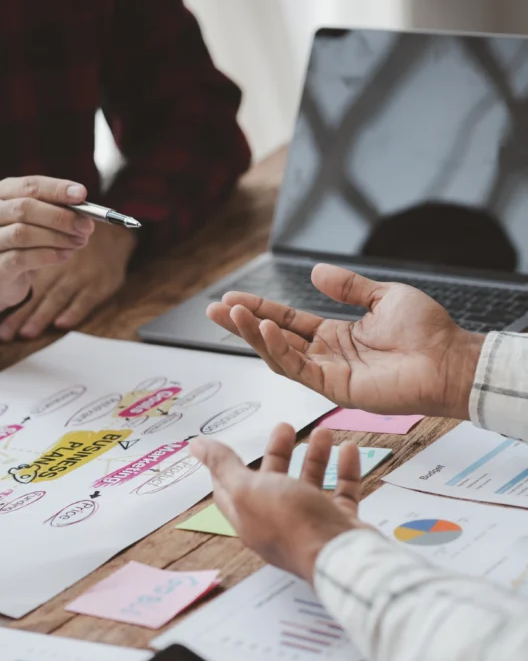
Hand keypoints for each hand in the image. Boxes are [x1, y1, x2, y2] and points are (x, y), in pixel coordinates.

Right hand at [0, 177, 94, 315]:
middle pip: (25, 209)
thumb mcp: (33, 220)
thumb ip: (53, 211)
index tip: (82, 194)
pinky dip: (49, 256)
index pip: (29, 185)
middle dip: (60, 217)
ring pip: (23, 234)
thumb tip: (85, 213)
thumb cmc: (20, 242)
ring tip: (79, 241)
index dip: (56, 189)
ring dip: (57, 238)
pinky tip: (65, 255)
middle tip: (86, 226)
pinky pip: (23, 258)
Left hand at [0, 220, 136, 340]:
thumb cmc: (80, 241)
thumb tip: (12, 284)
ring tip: (25, 334)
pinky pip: (85, 299)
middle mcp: (61, 270)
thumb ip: (38, 263)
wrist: (115, 233)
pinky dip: (73, 311)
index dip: (12, 308)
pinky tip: (61, 323)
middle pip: (37, 296)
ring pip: (57, 298)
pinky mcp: (99, 283)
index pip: (24, 287)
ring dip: (41, 317)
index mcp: (47, 261)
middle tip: (3, 335)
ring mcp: (80, 277)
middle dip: (19, 317)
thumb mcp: (57, 246)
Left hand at [190, 424, 366, 582]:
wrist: (341, 557)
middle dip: (277, 452)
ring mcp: (310, 524)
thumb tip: (195, 446)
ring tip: (323, 433)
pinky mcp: (339, 523)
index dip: (226, 466)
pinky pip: (341, 492)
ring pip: (309, 484)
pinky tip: (348, 448)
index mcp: (249, 517)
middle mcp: (278, 522)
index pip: (229, 490)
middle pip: (273, 482)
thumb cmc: (291, 524)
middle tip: (286, 427)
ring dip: (314, 457)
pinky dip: (344, 470)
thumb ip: (224, 466)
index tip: (228, 445)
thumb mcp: (247, 489)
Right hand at [207, 264, 485, 417]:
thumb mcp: (383, 297)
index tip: (230, 299)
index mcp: (336, 335)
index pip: (287, 321)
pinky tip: (266, 329)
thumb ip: (348, 288)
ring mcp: (328, 373)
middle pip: (273, 339)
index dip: (259, 309)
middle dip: (242, 324)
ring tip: (232, 314)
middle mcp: (326, 355)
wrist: (448, 359)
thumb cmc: (426, 332)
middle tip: (213, 310)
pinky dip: (279, 349)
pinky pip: (298, 368)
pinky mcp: (335, 387)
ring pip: (279, 355)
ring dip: (254, 335)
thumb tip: (315, 273)